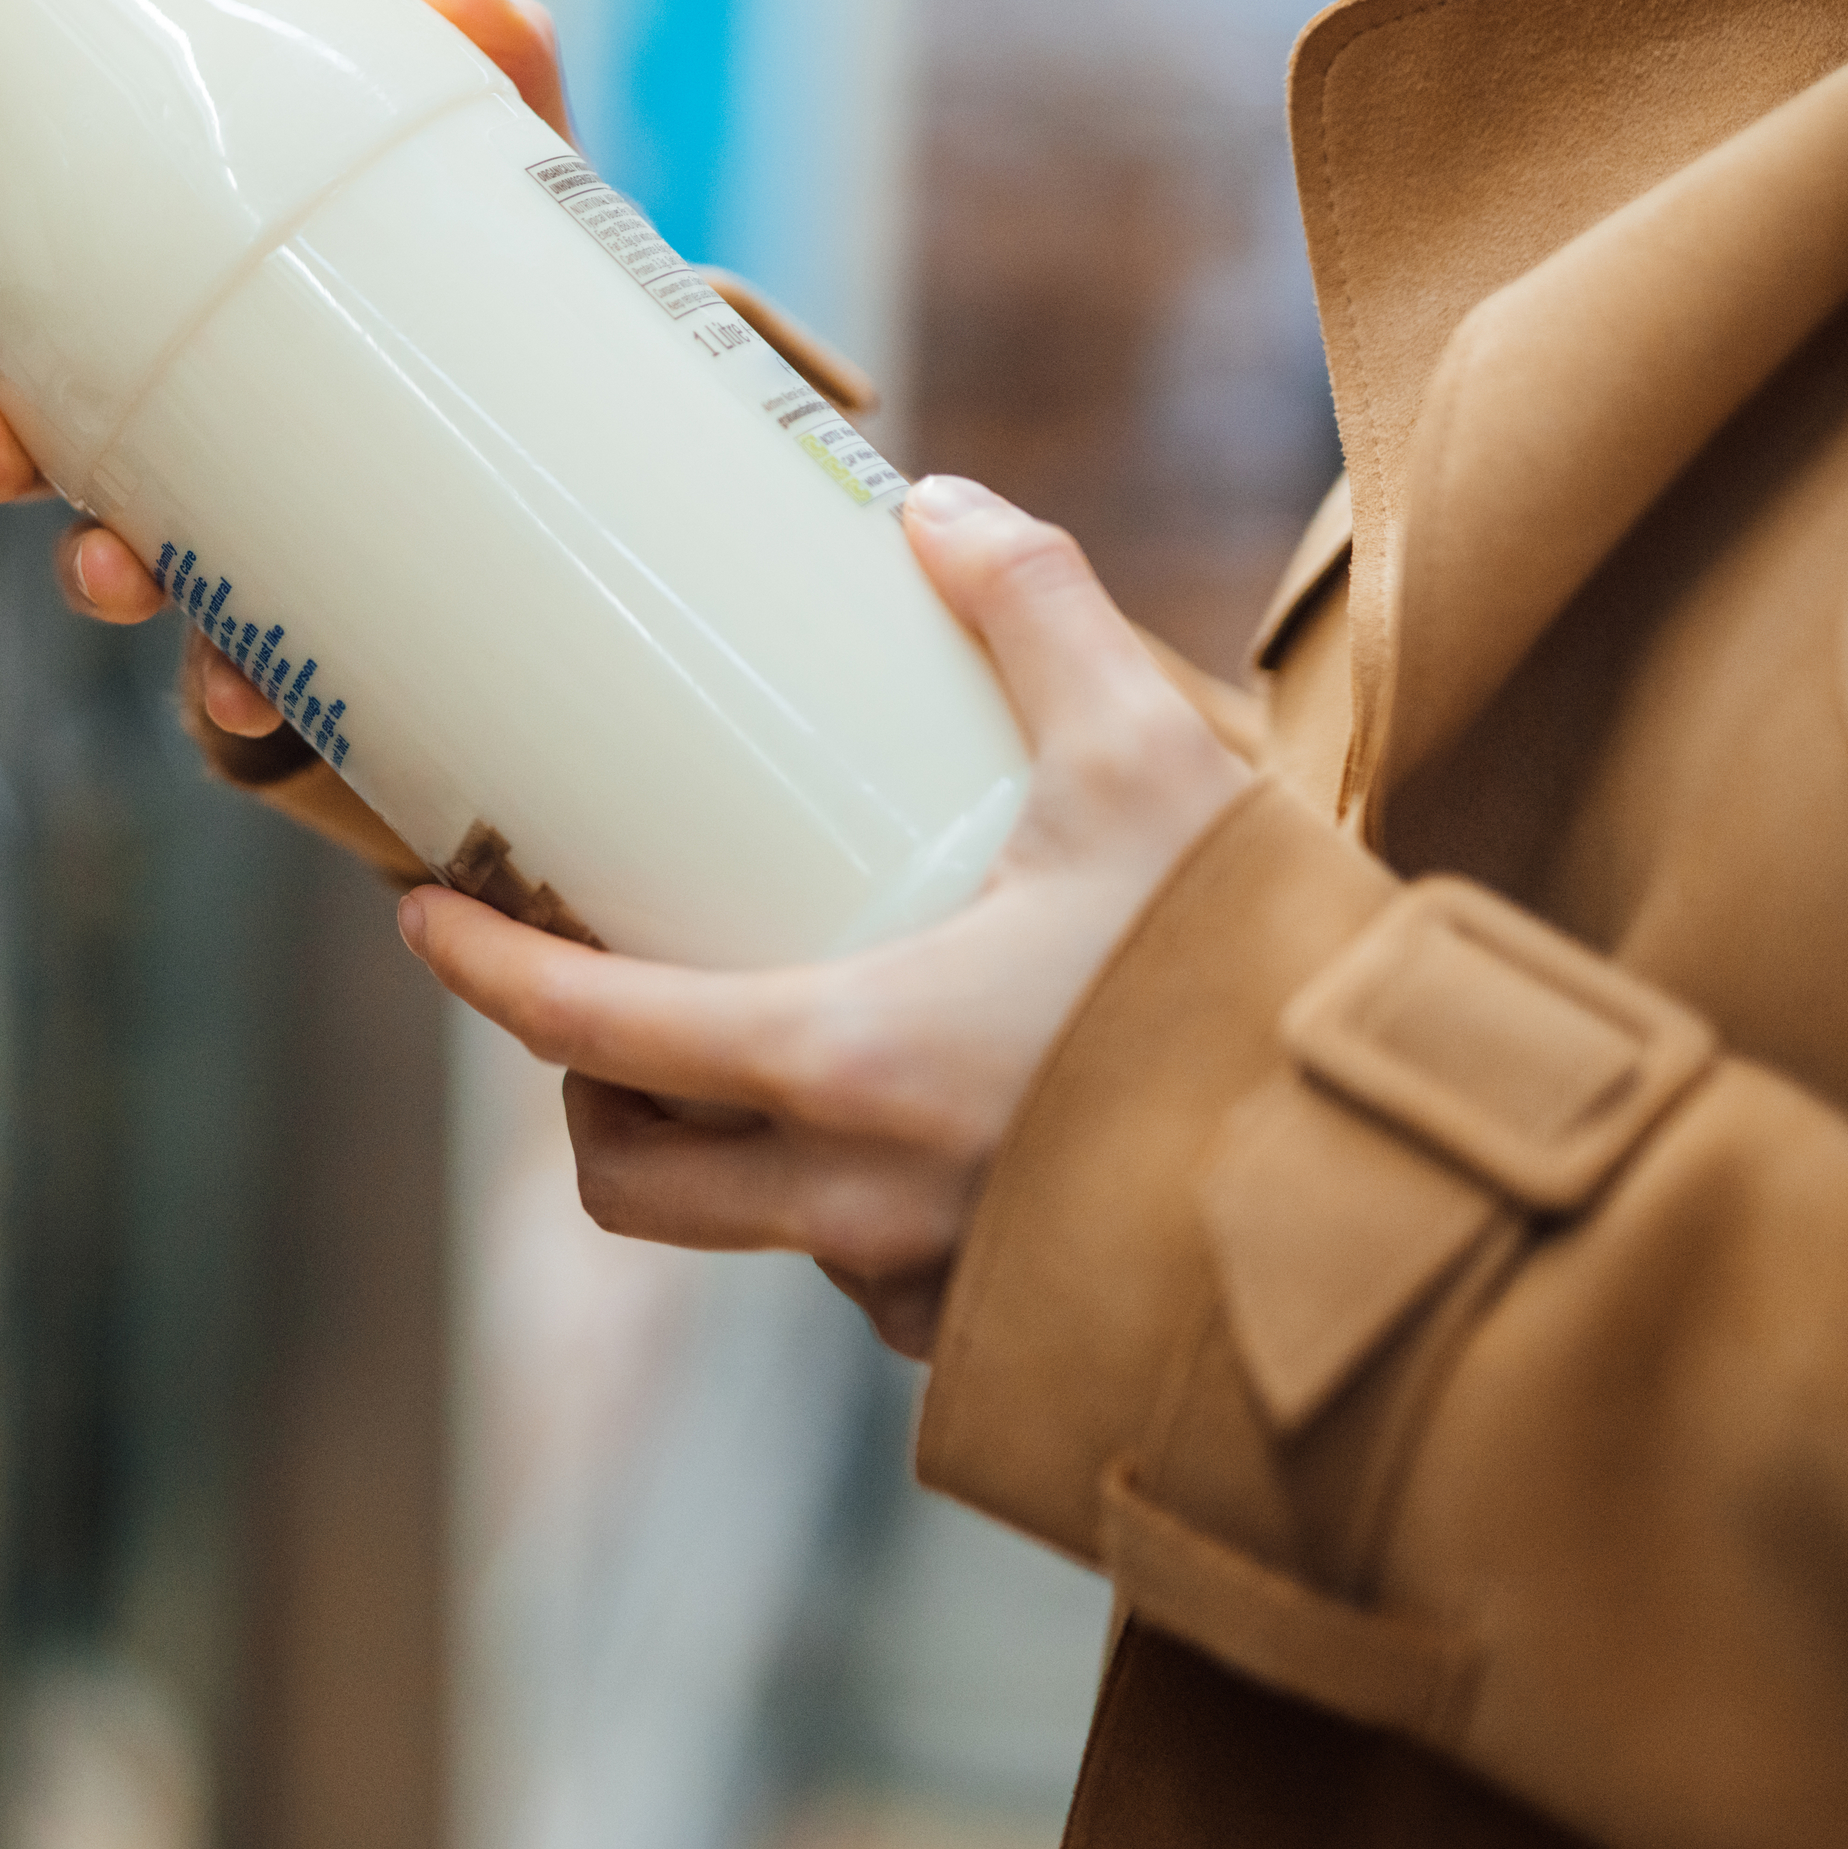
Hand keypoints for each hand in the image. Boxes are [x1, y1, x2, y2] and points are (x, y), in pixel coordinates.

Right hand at [0, 0, 573, 737]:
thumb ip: (499, 97)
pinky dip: (236, 694)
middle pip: (41, 433)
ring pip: (119, 563)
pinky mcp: (309, 651)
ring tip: (107, 570)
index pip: (22, 272)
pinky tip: (252, 696)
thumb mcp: (512, 207)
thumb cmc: (518, 334)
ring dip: (92, 570)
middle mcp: (189, 429)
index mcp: (194, 304)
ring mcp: (235, 548)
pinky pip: (247, 688)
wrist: (602, 521)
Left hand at [394, 478, 1252, 1358]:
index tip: (425, 918)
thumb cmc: (1273, 987)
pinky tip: (928, 1128)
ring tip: (779, 1048)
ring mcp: (929, 1289)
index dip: (484, 973)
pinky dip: (858, 1209)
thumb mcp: (1153, 768)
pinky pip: (876, 1283)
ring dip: (735, 1157)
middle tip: (603, 1008)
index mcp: (846, 1066)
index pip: (590, 1035)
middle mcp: (856, 1205)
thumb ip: (1038, 618)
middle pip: (631, 1180)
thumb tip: (934, 508)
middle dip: (588, 1101)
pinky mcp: (1006, 1340)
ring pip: (757, 1234)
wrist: (1422, 1197)